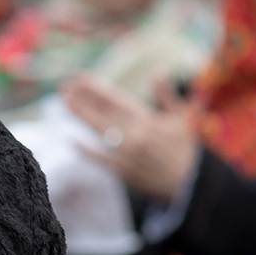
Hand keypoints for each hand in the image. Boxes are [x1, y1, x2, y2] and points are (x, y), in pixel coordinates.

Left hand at [64, 75, 198, 204]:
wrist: (191, 184)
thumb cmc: (185, 148)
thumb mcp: (180, 117)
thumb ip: (166, 94)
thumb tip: (158, 70)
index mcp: (147, 120)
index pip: (115, 100)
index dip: (96, 88)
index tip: (80, 78)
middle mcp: (135, 135)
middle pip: (102, 113)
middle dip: (82, 99)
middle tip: (63, 87)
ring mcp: (128, 154)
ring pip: (99, 131)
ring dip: (81, 116)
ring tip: (65, 103)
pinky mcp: (124, 172)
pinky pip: (101, 159)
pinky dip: (87, 150)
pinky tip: (71, 140)